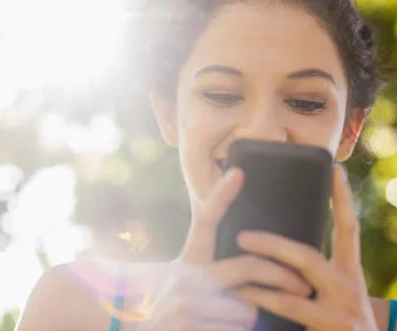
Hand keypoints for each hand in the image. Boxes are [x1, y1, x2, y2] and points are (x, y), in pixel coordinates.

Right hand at [137, 168, 312, 330]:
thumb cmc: (182, 313)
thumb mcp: (191, 285)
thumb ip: (215, 271)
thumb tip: (257, 261)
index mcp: (189, 259)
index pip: (205, 220)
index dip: (221, 195)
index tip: (239, 172)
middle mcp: (185, 275)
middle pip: (247, 265)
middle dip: (282, 277)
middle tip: (304, 288)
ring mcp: (184, 301)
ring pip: (248, 309)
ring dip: (252, 322)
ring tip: (235, 325)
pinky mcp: (188, 325)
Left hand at [235, 165, 377, 330]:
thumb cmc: (337, 321)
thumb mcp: (333, 293)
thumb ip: (311, 272)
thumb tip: (271, 245)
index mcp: (350, 274)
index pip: (348, 230)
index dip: (342, 200)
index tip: (333, 170)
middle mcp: (349, 291)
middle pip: (308, 259)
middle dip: (272, 246)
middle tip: (242, 238)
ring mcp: (341, 316)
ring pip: (289, 299)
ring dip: (257, 290)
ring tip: (231, 282)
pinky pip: (286, 322)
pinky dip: (261, 314)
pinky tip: (242, 310)